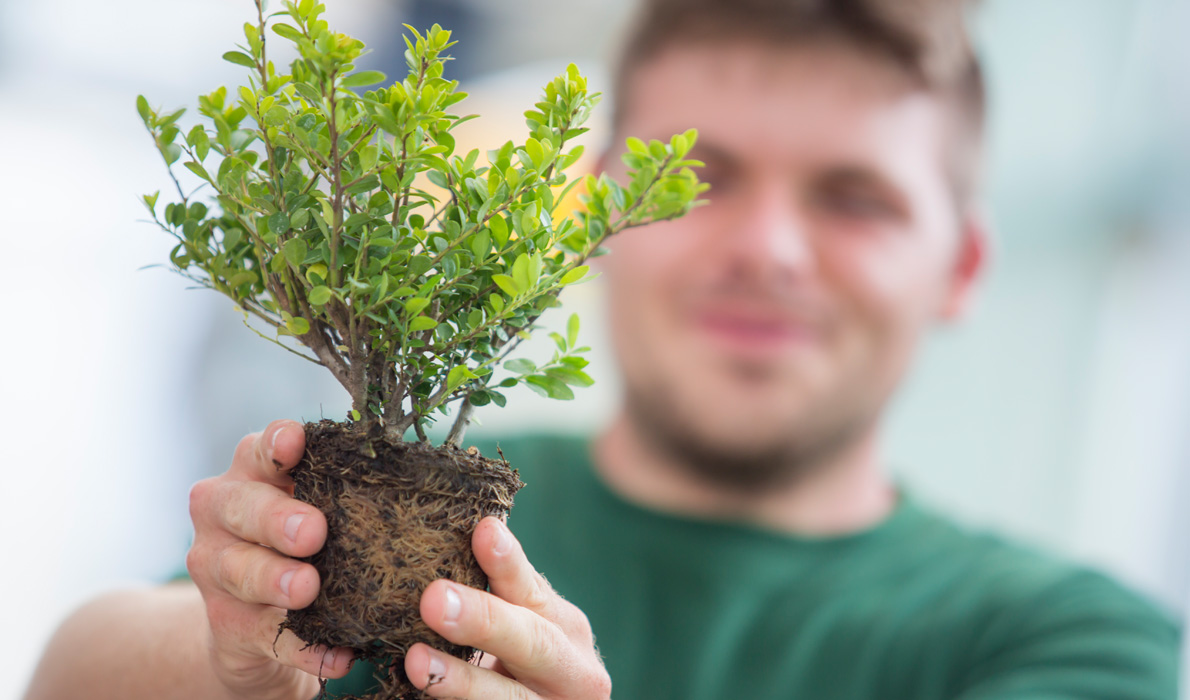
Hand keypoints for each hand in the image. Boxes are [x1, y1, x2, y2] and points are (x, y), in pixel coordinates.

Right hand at [186, 420, 354, 699]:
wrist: (258, 619)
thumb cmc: (302, 539)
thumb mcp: (319, 504)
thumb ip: (347, 486)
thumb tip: (426, 471)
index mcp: (251, 473)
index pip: (260, 449)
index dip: (277, 444)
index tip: (296, 443)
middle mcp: (222, 514)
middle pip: (241, 507)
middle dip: (276, 518)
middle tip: (313, 532)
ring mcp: (217, 571)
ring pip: (240, 571)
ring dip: (277, 580)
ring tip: (309, 589)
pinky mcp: (228, 626)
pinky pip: (264, 635)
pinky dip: (302, 647)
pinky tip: (336, 655)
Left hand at [404, 516, 612, 699]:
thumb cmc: (525, 664)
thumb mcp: (524, 626)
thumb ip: (502, 596)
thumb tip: (456, 535)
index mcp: (566, 628)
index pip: (533, 590)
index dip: (508, 564)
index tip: (483, 531)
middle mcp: (573, 671)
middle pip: (532, 644)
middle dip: (483, 621)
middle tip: (434, 599)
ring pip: (508, 698)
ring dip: (459, 680)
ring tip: (416, 661)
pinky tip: (422, 691)